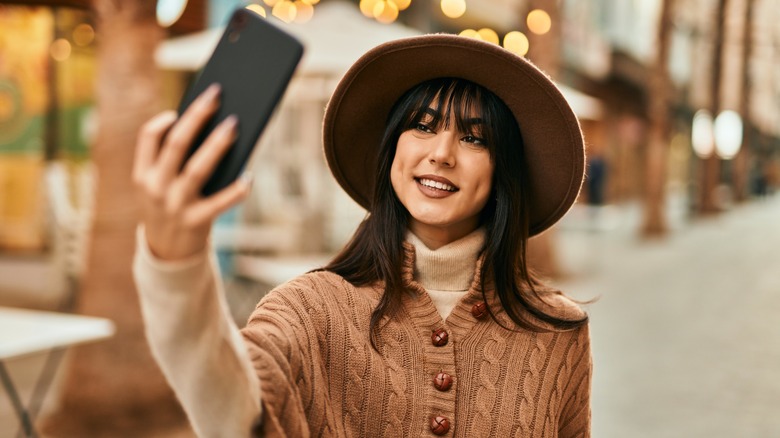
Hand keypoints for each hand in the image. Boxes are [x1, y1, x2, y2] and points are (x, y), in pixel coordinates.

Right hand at [133, 84, 250, 260]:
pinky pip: (220, 202)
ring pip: (198, 168)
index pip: (148, 137)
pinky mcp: (196, 222)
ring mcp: (175, 205)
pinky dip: (236, 190)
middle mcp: (155, 188)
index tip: (183, 108)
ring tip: (235, 124)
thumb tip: (212, 128)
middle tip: (217, 95)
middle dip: (197, 116)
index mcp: (143, 174)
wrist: (168, 256)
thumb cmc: (171, 208)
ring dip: (218, 144)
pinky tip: (248, 176)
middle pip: (177, 144)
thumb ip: (175, 161)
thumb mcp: (162, 186)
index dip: (165, 120)